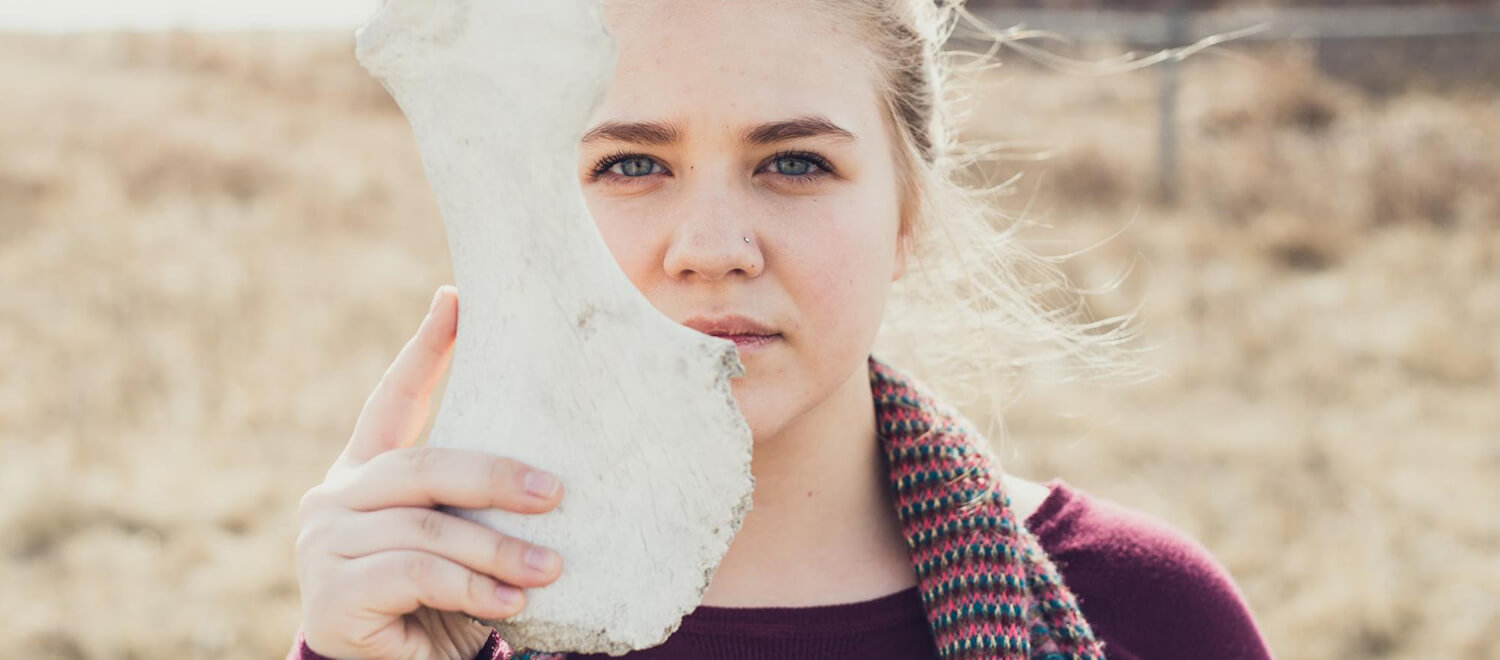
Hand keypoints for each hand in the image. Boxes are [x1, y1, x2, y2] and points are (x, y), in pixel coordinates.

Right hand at [295, 286, 564, 659]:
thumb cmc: (440, 602)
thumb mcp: (461, 540)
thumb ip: (474, 501)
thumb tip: (553, 464)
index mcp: (365, 472)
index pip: (394, 399)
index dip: (425, 349)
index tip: (457, 298)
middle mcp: (334, 498)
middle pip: (422, 466)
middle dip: (496, 476)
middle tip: (555, 494)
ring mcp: (325, 546)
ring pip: (427, 529)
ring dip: (497, 552)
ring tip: (550, 569)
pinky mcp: (331, 595)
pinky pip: (416, 576)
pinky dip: (471, 589)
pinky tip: (510, 604)